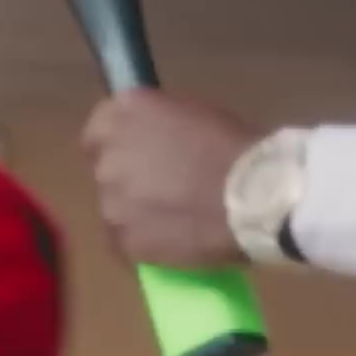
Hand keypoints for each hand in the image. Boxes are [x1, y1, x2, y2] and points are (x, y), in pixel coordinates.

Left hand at [78, 88, 262, 268]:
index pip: (99, 130)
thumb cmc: (236, 149)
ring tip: (172, 220)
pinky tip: (169, 242)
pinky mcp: (121, 236)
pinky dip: (140, 243)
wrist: (256, 196)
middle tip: (161, 190)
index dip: (119, 146)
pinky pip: (121, 241)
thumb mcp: (192, 115)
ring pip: (112, 206)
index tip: (138, 158)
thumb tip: (153, 140)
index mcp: (125, 112)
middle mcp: (108, 152)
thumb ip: (159, 126)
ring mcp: (110, 197)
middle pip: (104, 168)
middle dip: (127, 178)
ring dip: (134, 212)